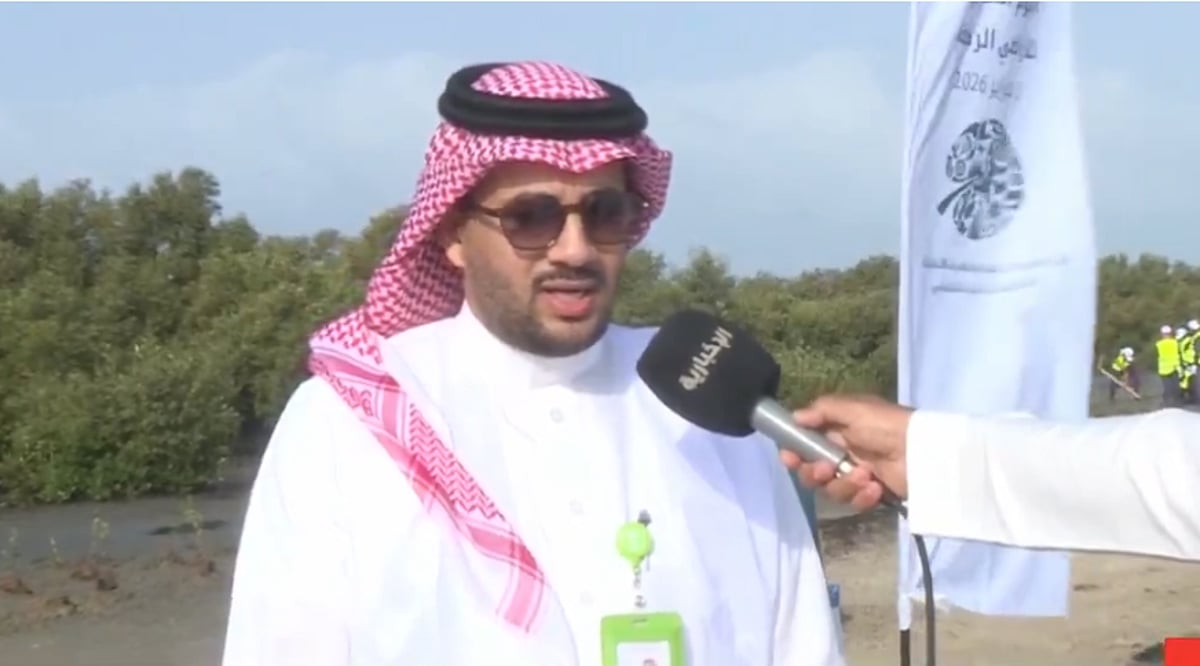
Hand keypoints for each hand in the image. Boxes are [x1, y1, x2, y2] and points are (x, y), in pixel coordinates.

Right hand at [779, 394, 912, 511]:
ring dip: (844, 485)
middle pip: (812, 473)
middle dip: (814, 474)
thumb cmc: (886, 425)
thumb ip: (823, 411)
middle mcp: (842, 453)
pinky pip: (854, 503)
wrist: (923, 451)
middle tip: (826, 470)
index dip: (794, 453)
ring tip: (865, 475)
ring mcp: (856, 476)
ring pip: (831, 491)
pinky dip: (862, 497)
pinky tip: (876, 488)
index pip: (804, 445)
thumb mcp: (854, 409)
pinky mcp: (871, 494)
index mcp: (836, 431)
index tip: (790, 458)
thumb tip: (795, 416)